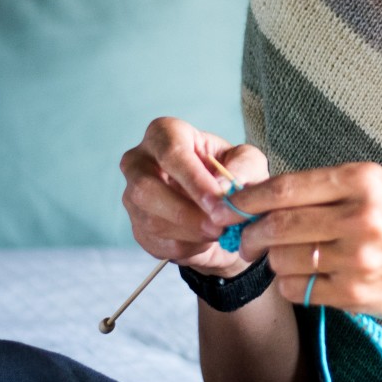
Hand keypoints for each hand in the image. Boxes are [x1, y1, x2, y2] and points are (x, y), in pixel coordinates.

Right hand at [119, 117, 269, 278]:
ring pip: (151, 219)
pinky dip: (186, 247)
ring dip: (189, 233)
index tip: (219, 204)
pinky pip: (156, 242)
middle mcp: (139, 161)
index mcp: (164, 134)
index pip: (171, 153)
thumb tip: (221, 189)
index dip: (194, 181)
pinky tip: (204, 241)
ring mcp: (132, 195)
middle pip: (146, 188)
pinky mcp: (138, 226)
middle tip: (219, 227)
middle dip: (186, 212)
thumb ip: (242, 169)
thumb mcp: (249, 163)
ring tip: (218, 234)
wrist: (221, 209)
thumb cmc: (231, 176)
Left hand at [230, 162, 381, 325]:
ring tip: (281, 258)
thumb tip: (260, 194)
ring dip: (271, 261)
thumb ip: (326, 191)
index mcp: (363, 180)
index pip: (287, 187)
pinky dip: (288, 285)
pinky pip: (296, 289)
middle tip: (242, 239)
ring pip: (282, 259)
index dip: (249, 198)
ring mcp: (357, 258)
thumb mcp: (378, 193)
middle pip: (278, 224)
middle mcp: (360, 216)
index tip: (229, 205)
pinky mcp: (354, 294)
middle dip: (250, 234)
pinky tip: (303, 279)